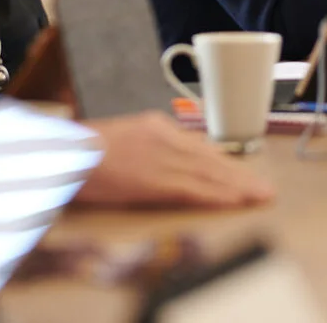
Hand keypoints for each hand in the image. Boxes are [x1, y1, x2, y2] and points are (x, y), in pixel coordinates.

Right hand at [76, 112, 274, 208]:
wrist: (63, 152)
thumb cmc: (82, 150)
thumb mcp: (120, 137)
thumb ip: (145, 146)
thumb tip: (160, 161)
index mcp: (155, 126)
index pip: (198, 146)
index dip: (223, 162)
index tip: (242, 172)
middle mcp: (164, 137)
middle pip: (209, 159)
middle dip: (239, 175)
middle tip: (263, 188)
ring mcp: (161, 157)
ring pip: (208, 174)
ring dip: (237, 186)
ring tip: (258, 196)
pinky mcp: (154, 179)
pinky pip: (192, 189)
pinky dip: (216, 195)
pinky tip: (233, 201)